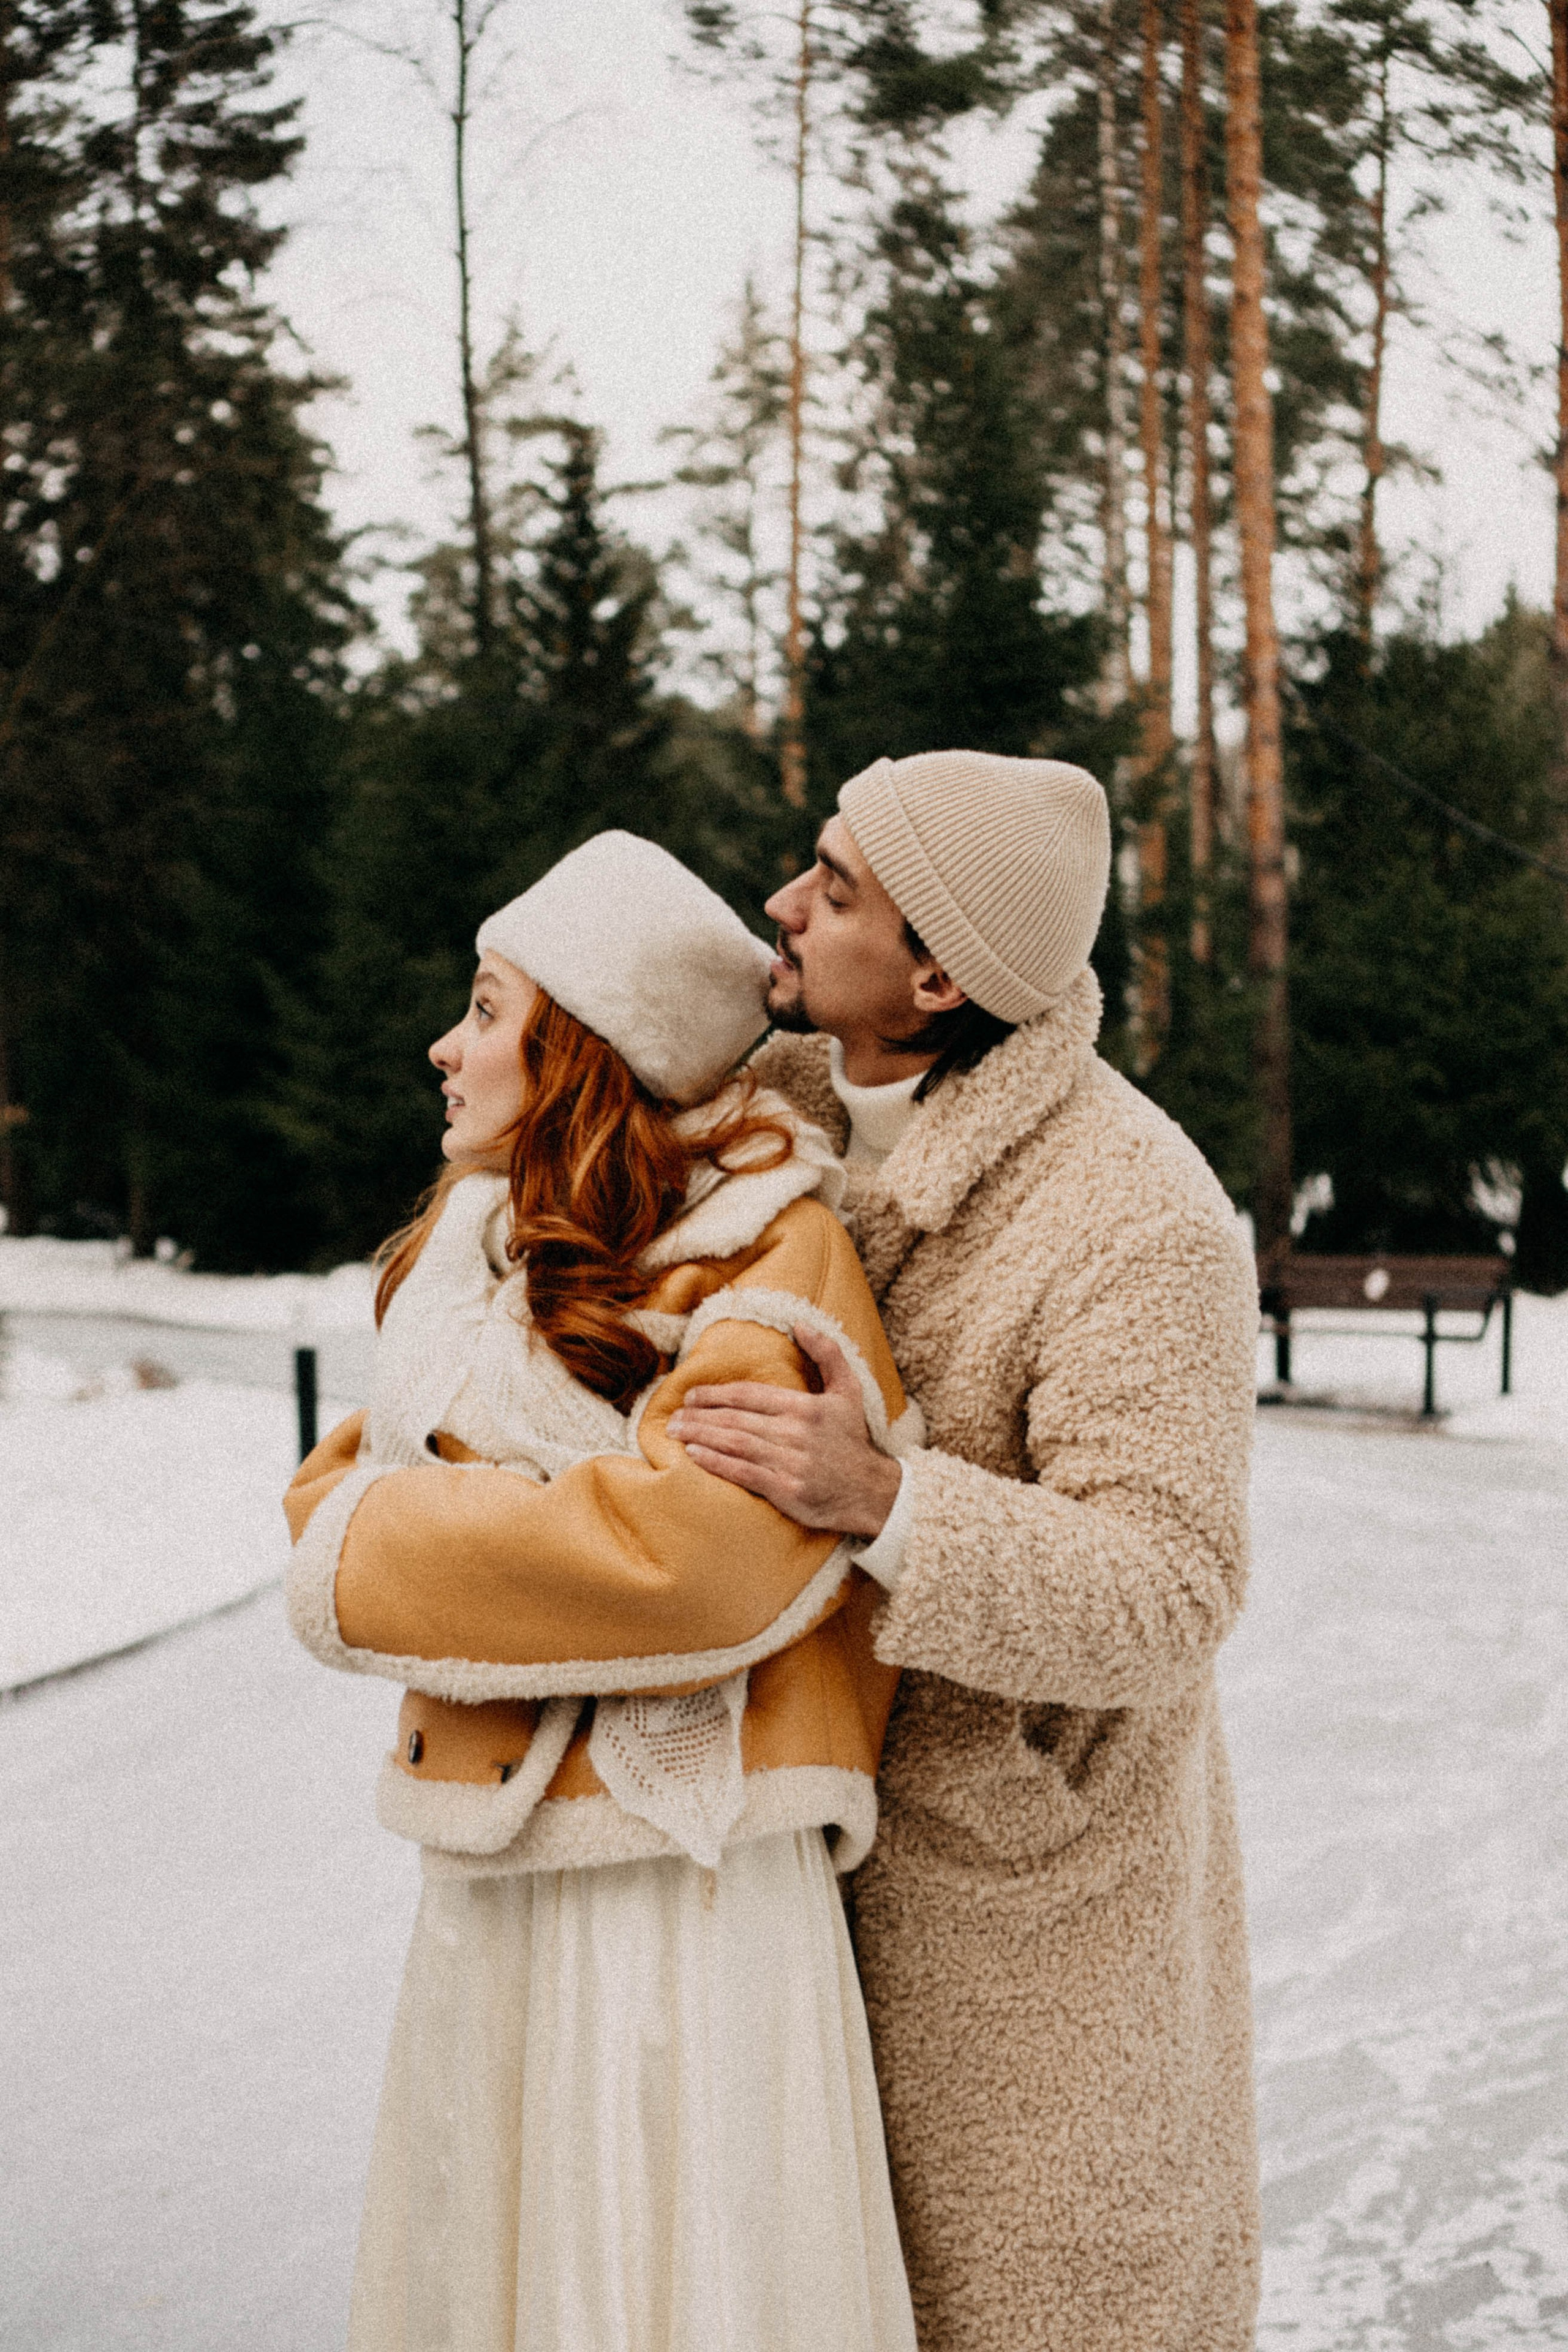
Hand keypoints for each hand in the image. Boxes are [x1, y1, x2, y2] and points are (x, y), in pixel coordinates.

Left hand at [668, 1322, 901, 1536]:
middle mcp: (795, 1432)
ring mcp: (790, 1462)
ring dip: (700, 1435)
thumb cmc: (852, 1439)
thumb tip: (800, 1324)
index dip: (715, 1394)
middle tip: (673, 1416)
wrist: (872, 1491)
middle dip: (698, 1415)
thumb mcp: (849, 1390)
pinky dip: (716, 1462)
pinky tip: (695, 1455)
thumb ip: (827, 1354)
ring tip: (675, 1432)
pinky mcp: (787, 1490)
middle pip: (735, 1419)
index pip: (749, 1395)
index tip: (690, 1395)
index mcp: (805, 1407)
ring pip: (735, 1443)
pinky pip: (744, 1472)